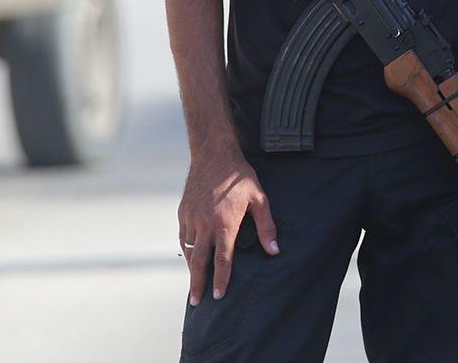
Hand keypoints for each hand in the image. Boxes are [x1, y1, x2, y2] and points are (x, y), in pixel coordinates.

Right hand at [178, 146, 277, 305]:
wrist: (214, 154)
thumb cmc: (239, 177)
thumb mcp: (259, 199)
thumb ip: (266, 227)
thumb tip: (274, 250)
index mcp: (224, 224)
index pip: (222, 260)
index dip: (221, 280)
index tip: (219, 296)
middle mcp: (205, 224)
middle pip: (200, 262)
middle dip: (198, 284)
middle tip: (197, 302)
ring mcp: (191, 218)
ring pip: (190, 250)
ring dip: (192, 268)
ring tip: (194, 283)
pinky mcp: (183, 211)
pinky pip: (184, 236)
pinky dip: (187, 250)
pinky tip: (191, 257)